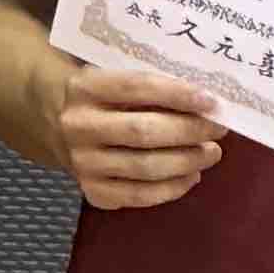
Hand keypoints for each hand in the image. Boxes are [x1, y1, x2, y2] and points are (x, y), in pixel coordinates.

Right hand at [50, 55, 226, 210]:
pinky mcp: (91, 191)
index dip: (177, 95)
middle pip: (143, 132)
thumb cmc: (101, 95)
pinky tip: (191, 176)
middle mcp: (77, 126)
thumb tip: (206, 103)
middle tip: (219, 129)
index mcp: (83, 87)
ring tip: (211, 153)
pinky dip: (172, 188)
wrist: (54, 124)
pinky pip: (139, 196)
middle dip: (189, 132)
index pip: (136, 88)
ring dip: (187, 161)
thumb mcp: (113, 76)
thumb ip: (150, 85)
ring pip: (144, 167)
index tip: (211, 101)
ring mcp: (82, 163)